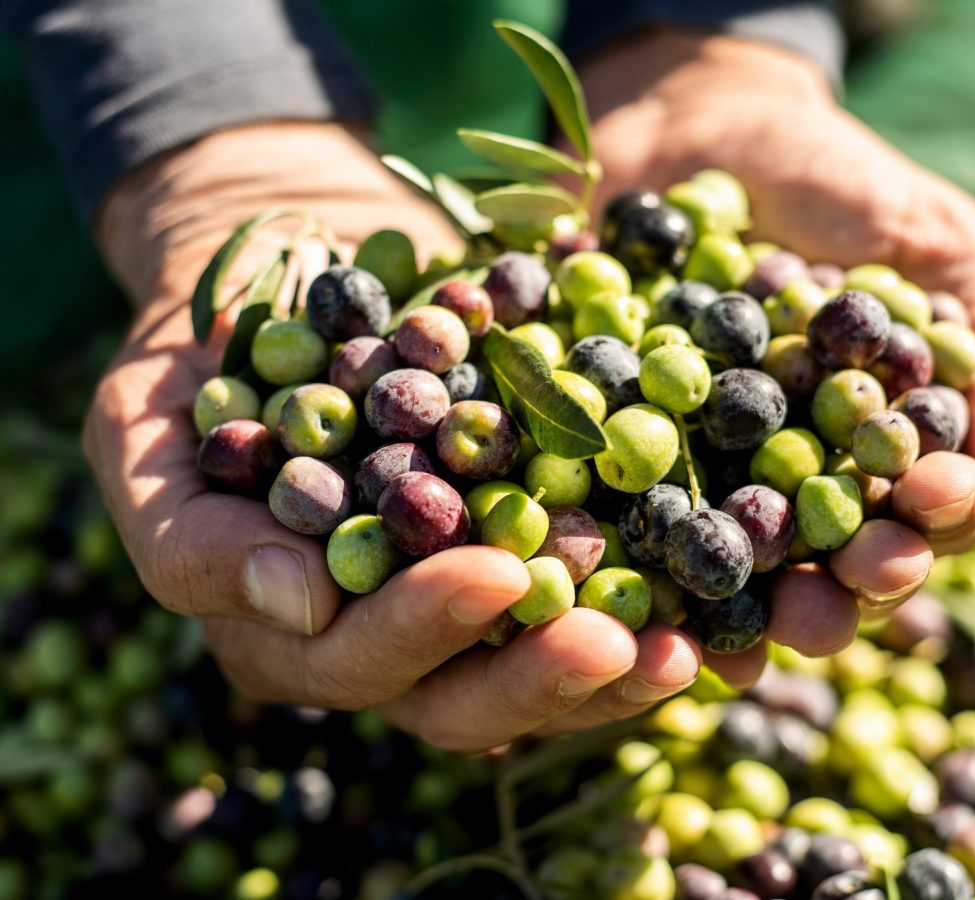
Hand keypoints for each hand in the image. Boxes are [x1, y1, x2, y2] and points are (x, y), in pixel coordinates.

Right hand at [84, 123, 701, 749]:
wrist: (299, 265)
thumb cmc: (202, 351)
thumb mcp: (139, 426)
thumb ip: (191, 529)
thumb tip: (298, 605)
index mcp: (292, 624)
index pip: (357, 659)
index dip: (424, 629)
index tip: (497, 573)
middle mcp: (387, 631)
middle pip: (468, 694)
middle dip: (544, 674)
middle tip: (627, 644)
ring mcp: (467, 592)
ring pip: (545, 660)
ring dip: (623, 658)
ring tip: (694, 639)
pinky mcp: (536, 537)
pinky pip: (603, 584)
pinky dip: (660, 587)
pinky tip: (724, 584)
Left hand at [579, 31, 974, 680]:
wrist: (696, 125)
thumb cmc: (835, 181)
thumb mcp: (934, 239)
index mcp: (878, 451)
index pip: (916, 515)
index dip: (926, 527)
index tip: (925, 513)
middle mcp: (793, 483)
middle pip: (820, 569)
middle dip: (829, 598)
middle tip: (822, 606)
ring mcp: (700, 476)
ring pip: (722, 571)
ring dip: (728, 612)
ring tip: (729, 640)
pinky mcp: (611, 455)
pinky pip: (614, 518)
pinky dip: (614, 554)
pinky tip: (618, 590)